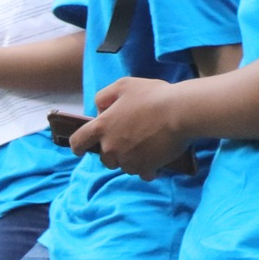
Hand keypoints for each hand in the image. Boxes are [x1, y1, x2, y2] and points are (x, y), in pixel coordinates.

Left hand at [73, 77, 191, 178]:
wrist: (180, 112)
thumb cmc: (152, 96)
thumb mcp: (123, 86)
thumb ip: (104, 96)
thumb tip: (99, 111)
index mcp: (101, 127)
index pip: (78, 141)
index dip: (78, 146)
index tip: (80, 149)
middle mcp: (110, 147)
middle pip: (104, 158)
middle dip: (113, 151)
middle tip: (129, 139)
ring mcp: (127, 160)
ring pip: (124, 165)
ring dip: (131, 159)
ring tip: (146, 145)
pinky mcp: (145, 168)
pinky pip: (142, 173)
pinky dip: (147, 168)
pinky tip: (155, 159)